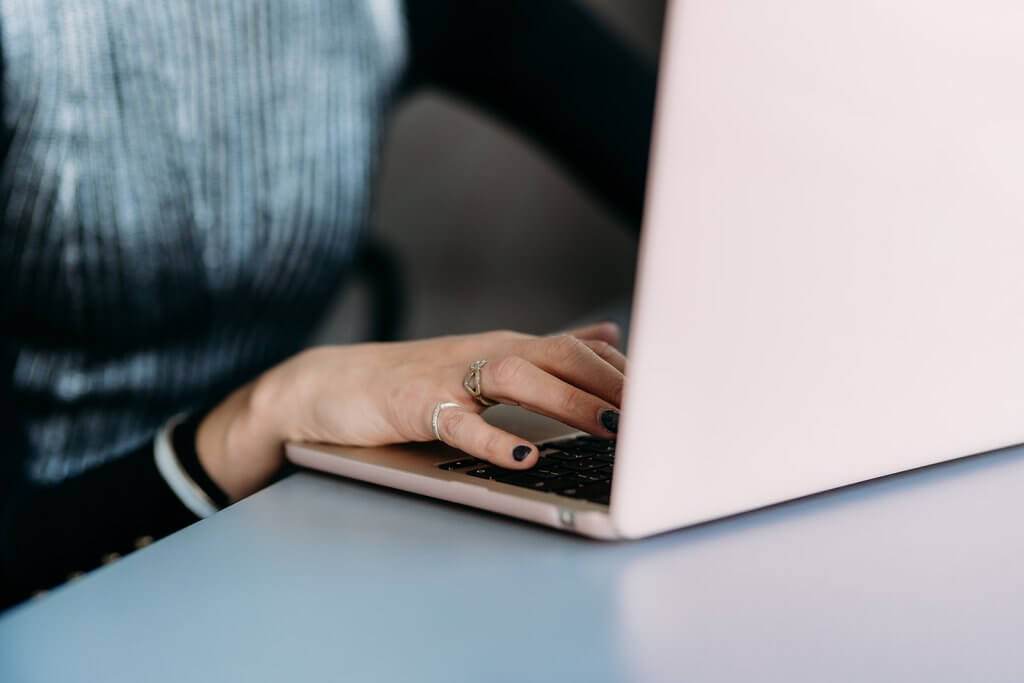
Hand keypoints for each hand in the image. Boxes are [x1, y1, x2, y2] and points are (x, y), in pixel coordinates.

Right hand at [196, 322, 626, 501]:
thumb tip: (612, 335)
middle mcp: (483, 354)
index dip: (625, 372)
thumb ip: (550, 352)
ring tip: (612, 428)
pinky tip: (524, 456)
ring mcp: (447, 377)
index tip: (671, 395)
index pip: (576, 350)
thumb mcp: (487, 362)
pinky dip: (493, 437)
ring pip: (517, 377)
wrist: (330, 384)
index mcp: (506, 348)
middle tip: (659, 412)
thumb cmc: (415, 381)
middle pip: (559, 356)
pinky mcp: (412, 405)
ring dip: (568, 401)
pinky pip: (457, 420)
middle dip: (613, 382)